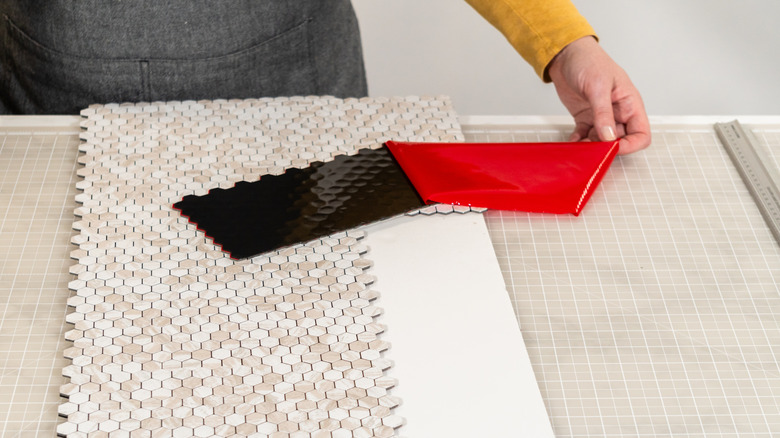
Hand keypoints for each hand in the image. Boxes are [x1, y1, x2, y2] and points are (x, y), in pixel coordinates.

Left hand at [547, 36, 649, 153]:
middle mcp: (618, 112)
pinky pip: (585, 136)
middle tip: (593, 149)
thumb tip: (609, 136)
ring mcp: (601, 116)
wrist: (565, 55)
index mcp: (629, 103)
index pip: (641, 133)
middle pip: (620, 140)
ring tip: (580, 145)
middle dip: (607, 147)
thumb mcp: (598, 86)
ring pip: (602, 141)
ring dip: (591, 146)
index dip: (630, 145)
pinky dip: (579, 141)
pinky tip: (573, 141)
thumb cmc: (588, 61)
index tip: (613, 148)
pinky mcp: (586, 117)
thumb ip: (603, 113)